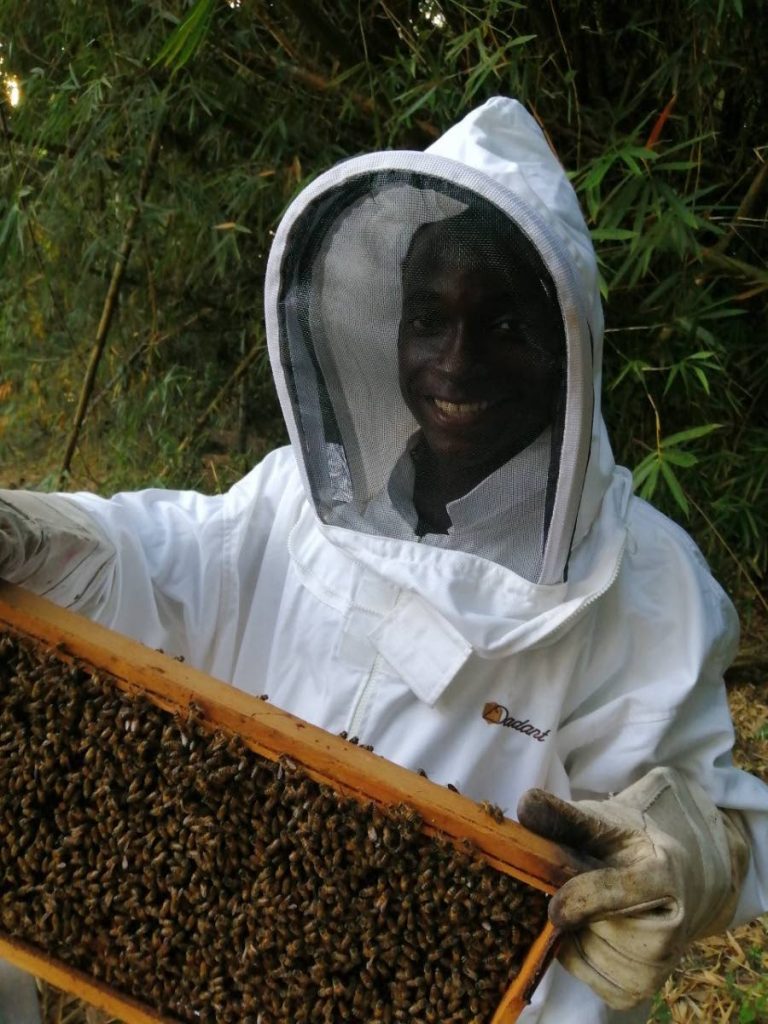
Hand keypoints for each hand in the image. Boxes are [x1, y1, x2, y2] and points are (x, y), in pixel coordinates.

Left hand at [518, 768, 748, 1008]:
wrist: (669, 880)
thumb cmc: (626, 846)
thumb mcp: (600, 821)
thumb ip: (564, 816)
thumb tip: (526, 803)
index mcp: (663, 873)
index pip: (621, 892)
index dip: (583, 899)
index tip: (555, 904)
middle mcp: (673, 925)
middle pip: (602, 930)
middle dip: (576, 913)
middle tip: (570, 893)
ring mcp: (661, 963)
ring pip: (593, 958)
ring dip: (575, 935)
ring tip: (585, 910)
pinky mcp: (643, 990)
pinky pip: (593, 983)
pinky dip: (578, 959)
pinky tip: (588, 933)